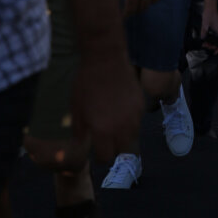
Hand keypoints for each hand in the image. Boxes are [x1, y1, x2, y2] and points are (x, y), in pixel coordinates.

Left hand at [71, 48, 142, 162]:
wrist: (105, 59)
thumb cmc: (86, 83)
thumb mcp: (76, 109)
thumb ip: (79, 132)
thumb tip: (80, 147)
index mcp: (102, 131)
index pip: (105, 158)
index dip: (100, 155)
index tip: (96, 149)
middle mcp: (121, 128)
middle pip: (122, 152)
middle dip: (114, 149)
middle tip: (106, 139)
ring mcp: (134, 116)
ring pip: (132, 138)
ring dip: (124, 136)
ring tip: (114, 124)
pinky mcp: (141, 105)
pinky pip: (138, 121)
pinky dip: (131, 121)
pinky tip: (122, 109)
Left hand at [200, 1, 217, 42]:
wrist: (210, 7)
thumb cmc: (209, 14)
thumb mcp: (205, 24)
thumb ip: (204, 32)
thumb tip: (203, 38)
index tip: (215, 52)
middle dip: (212, 46)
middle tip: (206, 46)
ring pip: (217, 39)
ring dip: (211, 42)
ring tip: (205, 43)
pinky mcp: (217, 28)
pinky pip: (216, 36)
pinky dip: (212, 39)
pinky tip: (206, 39)